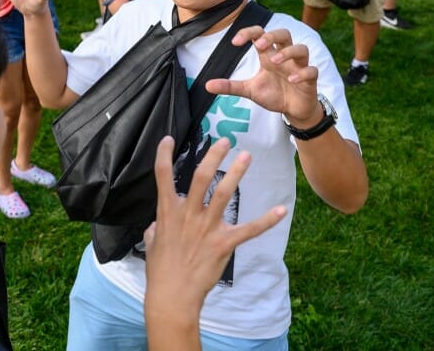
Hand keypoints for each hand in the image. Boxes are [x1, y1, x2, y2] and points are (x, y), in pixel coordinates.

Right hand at [144, 137, 286, 325]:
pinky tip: (281, 210)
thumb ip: (155, 228)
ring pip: (223, 194)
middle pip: (200, 177)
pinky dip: (266, 221)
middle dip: (213, 156)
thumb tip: (156, 223)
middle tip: (224, 140)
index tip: (168, 138)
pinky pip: (248, 230)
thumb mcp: (151, 243)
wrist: (173, 296)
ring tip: (247, 156)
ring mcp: (207, 228)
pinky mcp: (224, 244)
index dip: (164, 154)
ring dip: (236, 173)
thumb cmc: (160, 270)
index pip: (162, 176)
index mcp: (167, 212)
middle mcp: (188, 215)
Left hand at [205, 26, 321, 126]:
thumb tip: (207, 85)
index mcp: (269, 55)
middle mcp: (285, 57)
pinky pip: (312, 71)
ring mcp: (299, 67)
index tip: (234, 42)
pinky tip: (291, 79)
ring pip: (301, 48)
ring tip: (274, 62)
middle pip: (284, 33)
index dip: (248, 33)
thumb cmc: (274, 94)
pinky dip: (303, 73)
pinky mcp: (310, 80)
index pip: (260, 34)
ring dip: (288, 52)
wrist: (294, 110)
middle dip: (272, 36)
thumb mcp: (249, 90)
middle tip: (260, 46)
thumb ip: (230, 86)